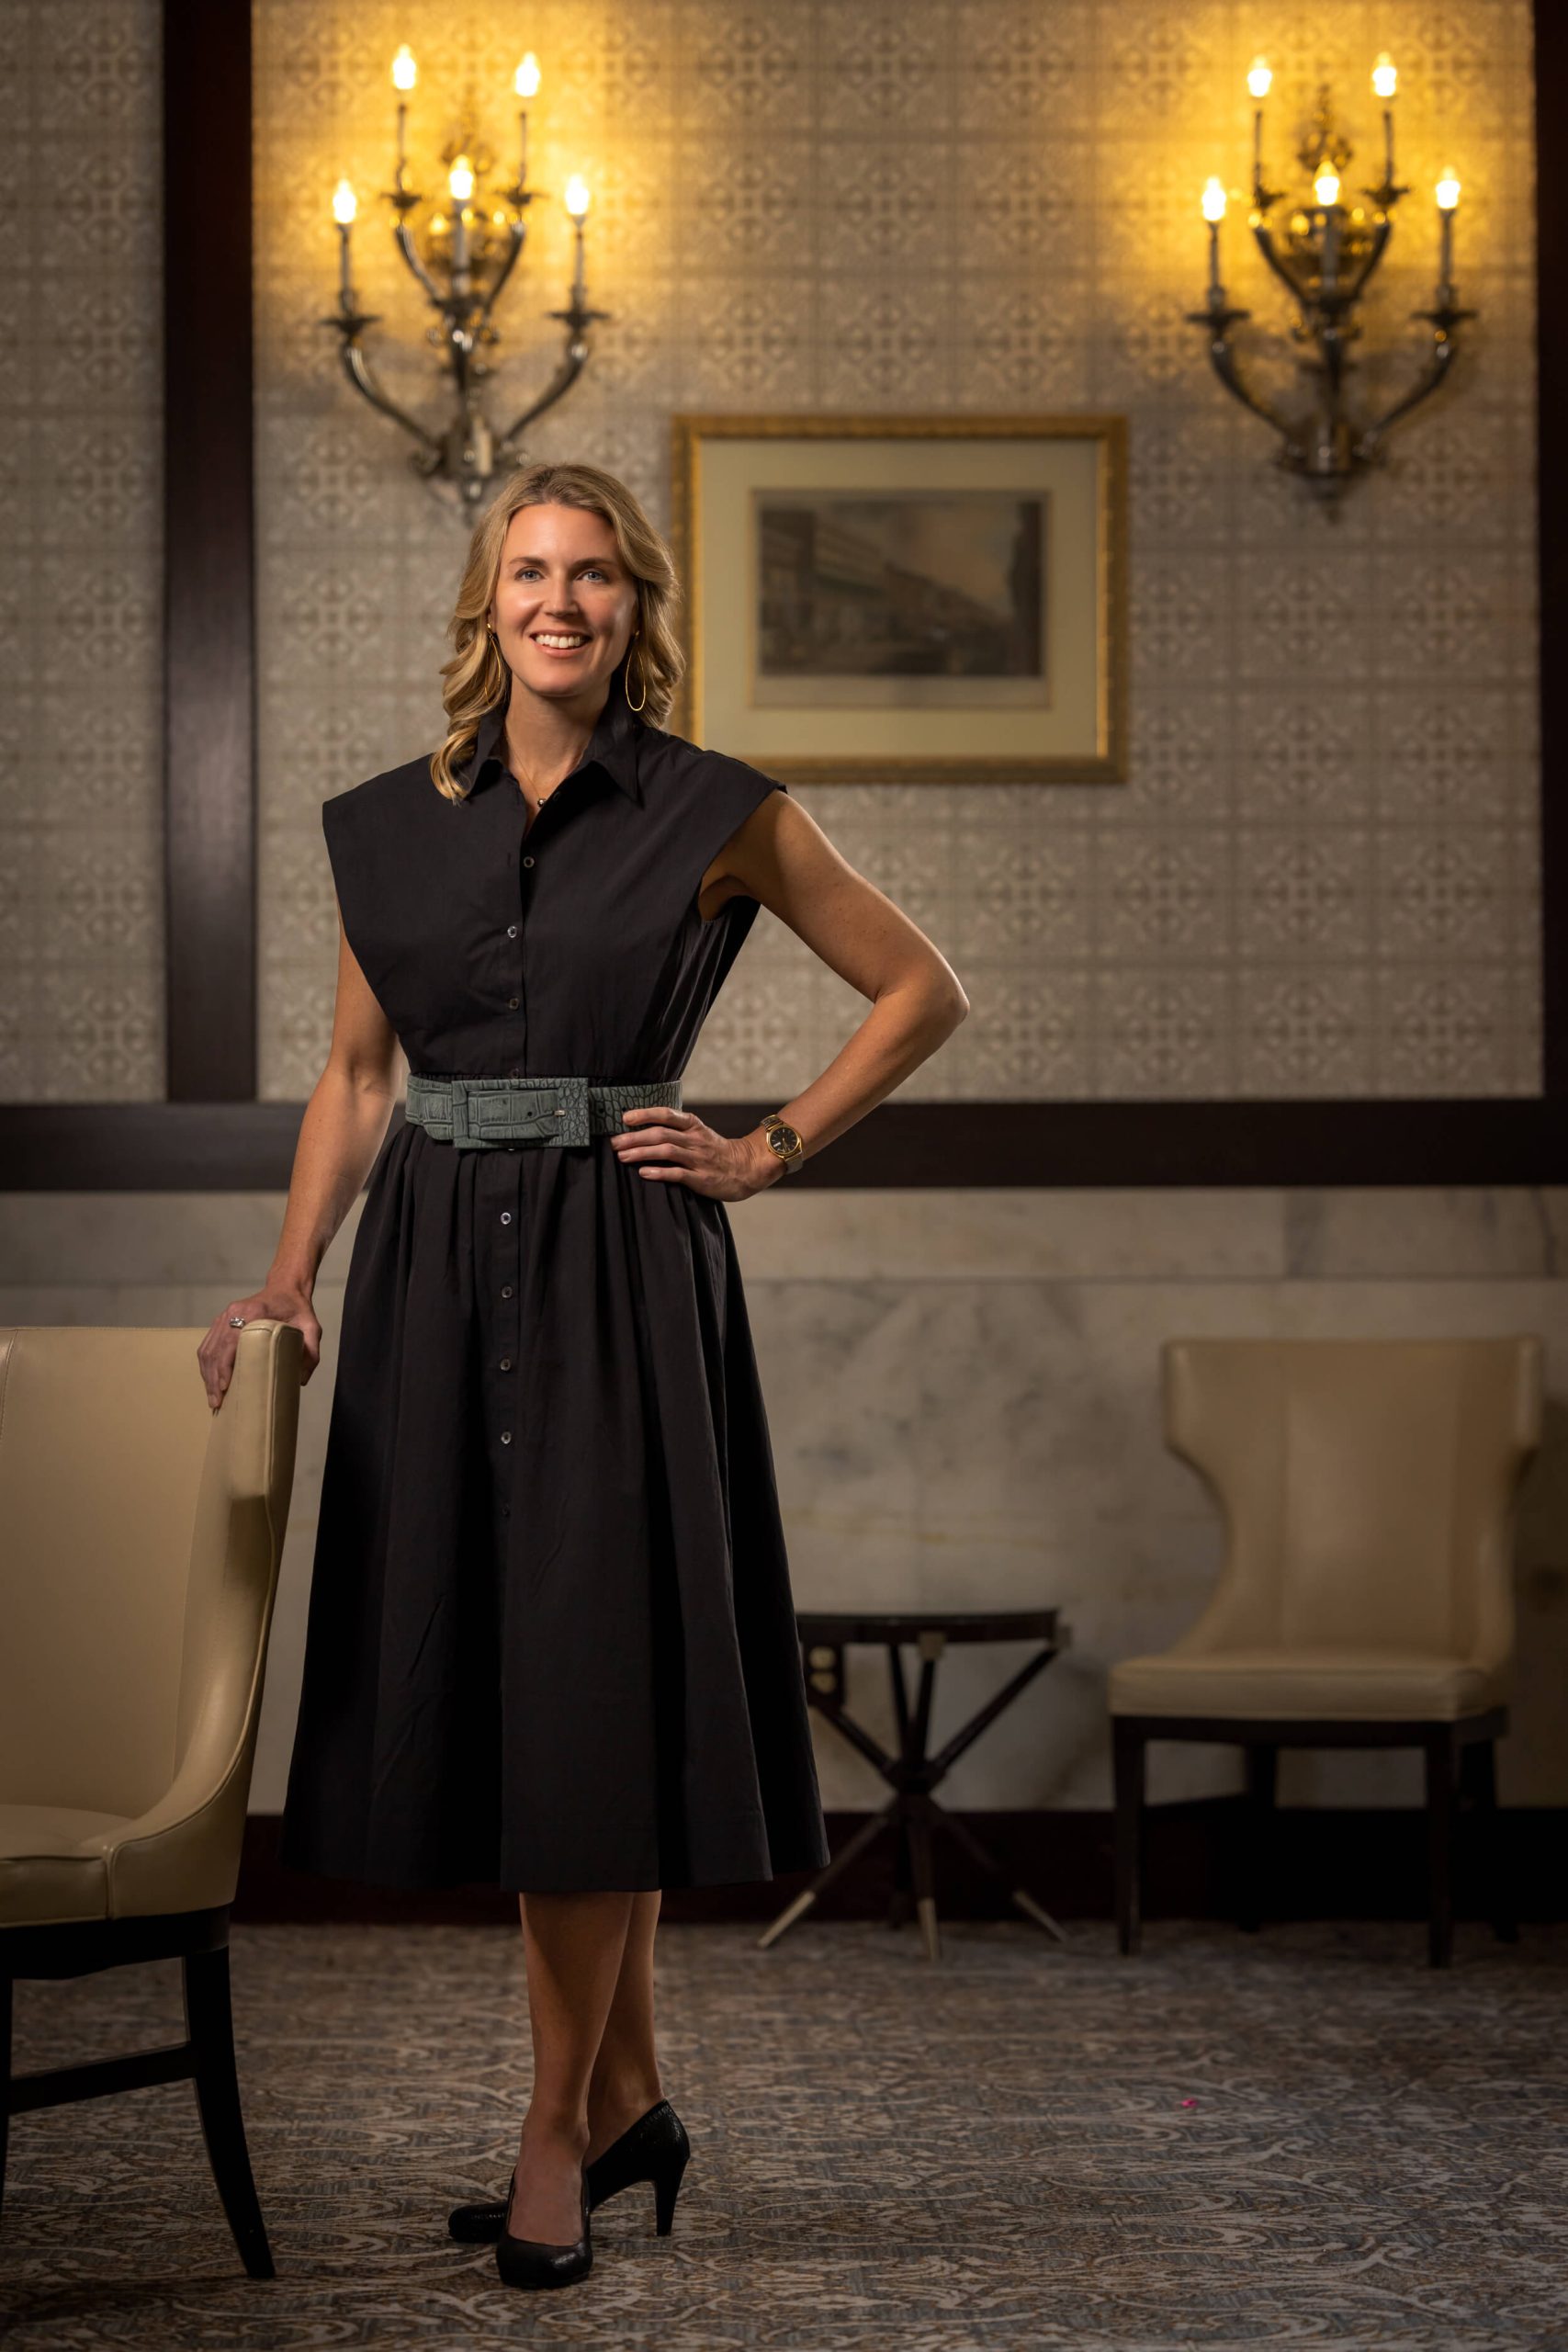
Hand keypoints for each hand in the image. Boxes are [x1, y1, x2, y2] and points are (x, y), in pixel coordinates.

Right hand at [197, 1283, 320, 1411]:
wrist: (286, 1288)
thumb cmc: (298, 1309)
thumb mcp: (312, 1327)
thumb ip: (311, 1351)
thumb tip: (301, 1380)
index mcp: (253, 1313)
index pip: (230, 1342)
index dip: (224, 1366)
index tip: (225, 1387)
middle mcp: (233, 1313)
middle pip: (215, 1349)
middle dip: (213, 1379)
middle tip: (217, 1402)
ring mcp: (224, 1316)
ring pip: (207, 1348)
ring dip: (207, 1374)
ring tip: (212, 1398)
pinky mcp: (221, 1321)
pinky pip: (208, 1344)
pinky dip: (206, 1365)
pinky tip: (210, 1381)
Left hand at [610, 1105, 781, 1200]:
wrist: (746, 1168)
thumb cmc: (716, 1151)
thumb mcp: (699, 1134)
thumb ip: (676, 1130)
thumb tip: (643, 1127)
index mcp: (693, 1126)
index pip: (666, 1114)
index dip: (644, 1114)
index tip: (624, 1117)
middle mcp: (695, 1140)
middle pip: (661, 1134)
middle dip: (634, 1137)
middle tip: (614, 1143)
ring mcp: (698, 1159)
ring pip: (666, 1152)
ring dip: (641, 1153)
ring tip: (622, 1156)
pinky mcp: (701, 1178)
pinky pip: (677, 1174)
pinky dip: (659, 1172)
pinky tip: (643, 1173)